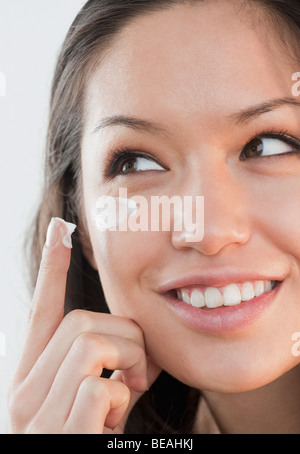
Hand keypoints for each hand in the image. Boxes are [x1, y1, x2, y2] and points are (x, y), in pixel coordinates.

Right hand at [8, 218, 160, 433]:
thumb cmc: (87, 440)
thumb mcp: (90, 400)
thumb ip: (100, 366)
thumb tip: (129, 338)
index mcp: (31, 378)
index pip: (41, 311)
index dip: (52, 268)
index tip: (61, 229)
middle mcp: (23, 393)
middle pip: (81, 322)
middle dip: (125, 337)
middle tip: (136, 370)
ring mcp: (37, 418)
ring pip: (92, 343)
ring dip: (129, 364)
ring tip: (128, 392)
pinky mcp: (61, 436)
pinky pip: (103, 386)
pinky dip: (123, 398)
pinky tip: (116, 423)